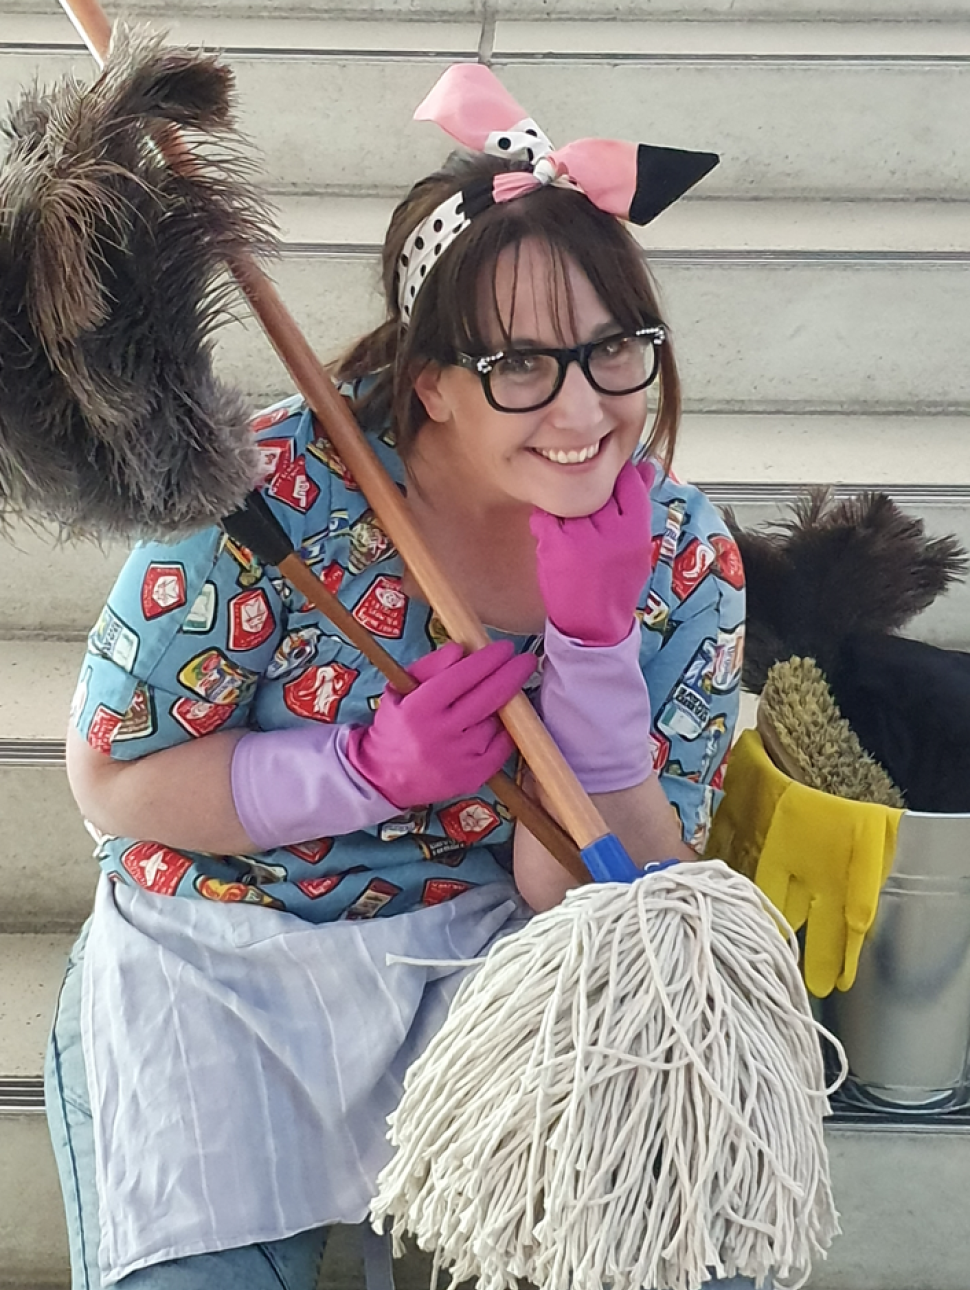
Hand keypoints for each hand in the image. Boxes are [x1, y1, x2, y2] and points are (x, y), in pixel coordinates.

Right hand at [345, 640, 534, 808]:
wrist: (385, 778)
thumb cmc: (396, 727)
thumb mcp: (399, 690)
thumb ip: (429, 666)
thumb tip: (461, 649)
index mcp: (420, 708)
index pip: (462, 676)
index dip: (488, 659)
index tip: (504, 648)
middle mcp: (441, 732)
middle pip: (488, 697)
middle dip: (512, 674)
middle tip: (526, 660)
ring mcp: (460, 757)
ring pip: (496, 721)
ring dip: (503, 705)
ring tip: (498, 697)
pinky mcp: (473, 777)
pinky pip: (502, 747)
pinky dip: (505, 732)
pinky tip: (501, 722)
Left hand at [529, 460, 654, 646]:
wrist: (594, 628)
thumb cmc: (616, 585)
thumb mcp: (637, 545)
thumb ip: (639, 506)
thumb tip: (647, 467)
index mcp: (637, 530)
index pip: (628, 482)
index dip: (615, 481)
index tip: (606, 489)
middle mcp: (612, 531)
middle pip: (596, 489)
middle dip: (588, 500)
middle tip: (585, 520)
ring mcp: (583, 538)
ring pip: (568, 500)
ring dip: (565, 513)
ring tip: (570, 535)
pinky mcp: (556, 547)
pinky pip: (544, 516)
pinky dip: (544, 525)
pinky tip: (552, 540)